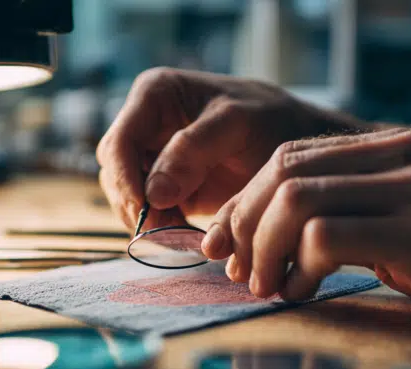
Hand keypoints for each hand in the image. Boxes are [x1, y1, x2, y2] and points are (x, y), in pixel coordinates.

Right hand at [96, 67, 364, 229]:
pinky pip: (147, 209)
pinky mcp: (165, 184)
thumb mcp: (238, 124)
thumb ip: (195, 150)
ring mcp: (153, 155)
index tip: (146, 211)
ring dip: (147, 219)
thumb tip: (152, 193)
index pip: (119, 143)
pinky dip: (159, 225)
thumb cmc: (271, 121)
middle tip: (166, 230)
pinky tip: (183, 232)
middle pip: (115, 172)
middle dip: (135, 204)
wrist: (295, 143)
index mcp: (155, 95)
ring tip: (180, 231)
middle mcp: (146, 123)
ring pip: (126, 195)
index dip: (125, 180)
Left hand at [203, 128, 410, 342]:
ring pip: (295, 199)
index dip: (245, 200)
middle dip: (245, 223)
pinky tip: (303, 293)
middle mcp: (403, 154)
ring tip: (269, 285)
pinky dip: (297, 269)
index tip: (225, 241)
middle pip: (283, 171)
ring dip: (265, 248)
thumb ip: (338, 212)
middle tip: (241, 269)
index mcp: (391, 147)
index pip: (289, 156)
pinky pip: (324, 238)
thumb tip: (254, 233)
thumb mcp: (394, 225)